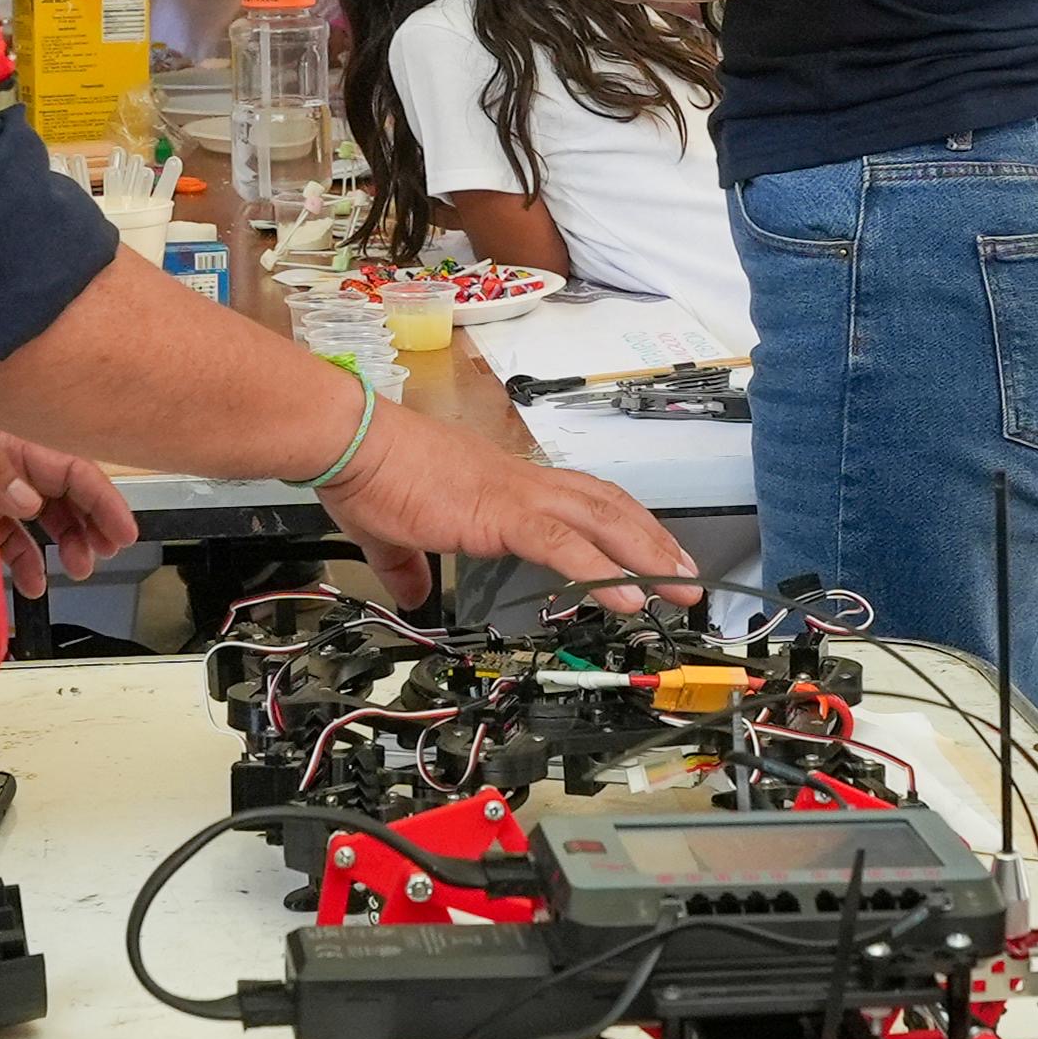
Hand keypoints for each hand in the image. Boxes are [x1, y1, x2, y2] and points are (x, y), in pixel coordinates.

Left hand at [0, 425, 134, 597]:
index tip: (125, 533)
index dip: (105, 502)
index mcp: (15, 444)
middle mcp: (10, 468)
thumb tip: (30, 501)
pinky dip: (25, 562)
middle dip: (93, 524)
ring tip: (80, 568)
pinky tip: (33, 583)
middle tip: (108, 552)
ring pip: (43, 520)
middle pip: (66, 495)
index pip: (75, 471)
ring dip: (67, 544)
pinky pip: (10, 539)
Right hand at [315, 405, 699, 613]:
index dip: (618, 525)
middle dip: (652, 540)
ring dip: (646, 553)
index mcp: (503, 484)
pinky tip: (628, 597)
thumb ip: (407, 568)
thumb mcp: (393, 534)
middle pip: (607, 505)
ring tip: (679, 586)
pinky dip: (602, 571)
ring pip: (601, 519)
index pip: (578, 499)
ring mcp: (517, 494)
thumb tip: (412, 594)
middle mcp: (521, 482)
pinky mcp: (502, 514)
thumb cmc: (367, 476)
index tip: (644, 552)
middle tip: (686, 574)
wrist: (351, 441)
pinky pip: (564, 544)